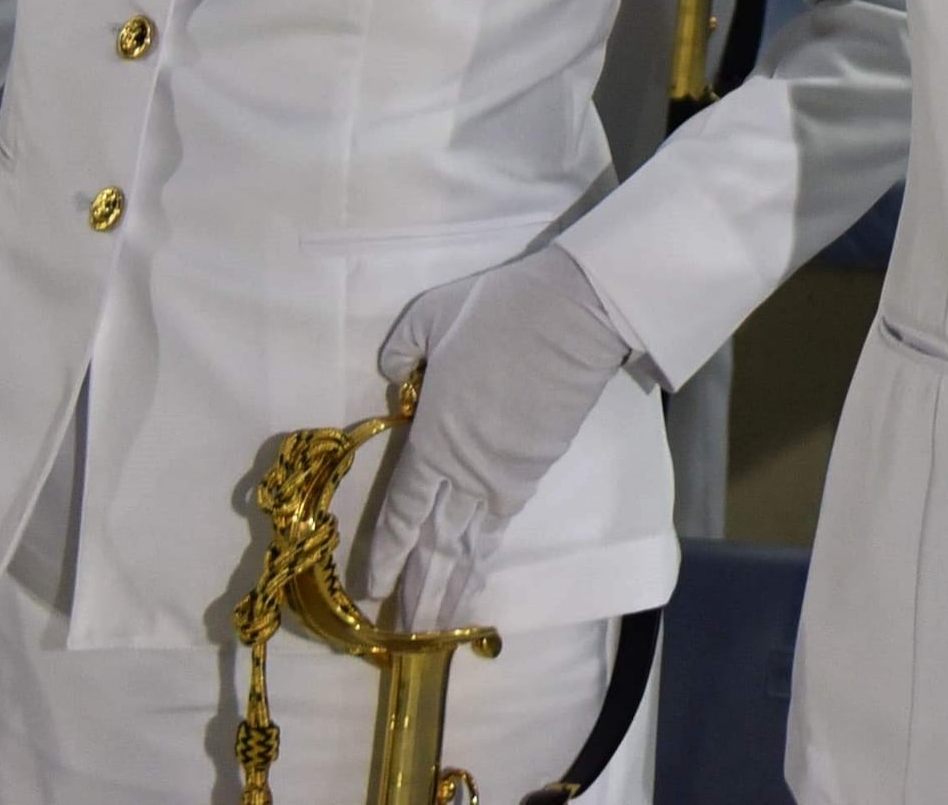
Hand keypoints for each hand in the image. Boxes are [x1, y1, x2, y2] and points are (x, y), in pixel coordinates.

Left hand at [364, 244, 639, 635]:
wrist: (576, 316)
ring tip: (436, 626)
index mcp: (433, 441)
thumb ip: (402, 353)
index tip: (372, 590)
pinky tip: (476, 572)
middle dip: (418, 591)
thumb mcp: (428, 318)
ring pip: (470, 545)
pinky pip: (499, 524)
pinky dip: (485, 555)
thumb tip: (393, 377)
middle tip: (403, 633)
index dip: (386, 554)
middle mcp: (464, 472)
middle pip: (435, 545)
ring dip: (452, 587)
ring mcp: (503, 477)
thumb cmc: (497, 314)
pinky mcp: (534, 469)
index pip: (402, 511)